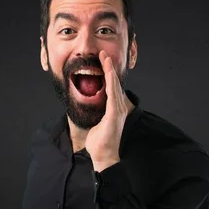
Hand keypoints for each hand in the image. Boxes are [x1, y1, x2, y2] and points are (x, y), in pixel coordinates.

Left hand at [85, 50, 127, 171]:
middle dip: (109, 67)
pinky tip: (109, 74)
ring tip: (106, 58)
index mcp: (114, 108)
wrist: (104, 155)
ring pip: (114, 86)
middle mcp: (119, 107)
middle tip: (104, 53)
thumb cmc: (100, 142)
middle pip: (114, 83)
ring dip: (110, 71)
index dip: (107, 73)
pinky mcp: (115, 115)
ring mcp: (118, 111)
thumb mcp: (96, 122)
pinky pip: (113, 96)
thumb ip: (96, 112)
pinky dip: (111, 83)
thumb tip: (89, 104)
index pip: (111, 86)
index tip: (102, 61)